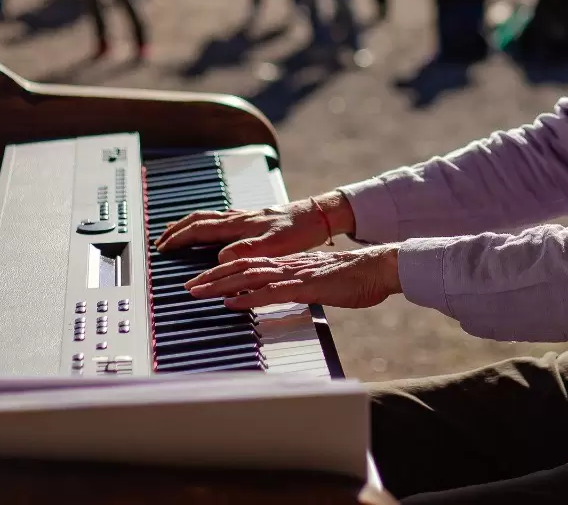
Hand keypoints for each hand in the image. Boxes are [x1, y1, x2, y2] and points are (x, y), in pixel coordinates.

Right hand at [155, 191, 354, 259]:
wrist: (321, 215)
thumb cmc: (301, 230)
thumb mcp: (275, 245)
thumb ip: (247, 251)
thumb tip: (219, 259)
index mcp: (240, 224)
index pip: (200, 228)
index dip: (179, 238)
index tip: (162, 247)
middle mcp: (240, 218)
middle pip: (200, 219)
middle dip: (178, 229)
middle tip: (161, 241)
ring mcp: (247, 217)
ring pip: (211, 218)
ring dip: (191, 225)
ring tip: (178, 233)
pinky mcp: (256, 219)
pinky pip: (223, 219)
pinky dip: (208, 225)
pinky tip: (213, 231)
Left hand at [184, 246, 400, 309]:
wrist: (381, 267)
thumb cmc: (355, 278)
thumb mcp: (320, 282)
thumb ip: (300, 286)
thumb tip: (285, 293)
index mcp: (291, 265)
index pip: (250, 265)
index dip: (223, 271)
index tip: (201, 280)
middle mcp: (289, 266)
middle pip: (242, 268)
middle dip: (212, 277)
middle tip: (187, 286)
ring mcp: (297, 275)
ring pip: (251, 277)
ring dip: (222, 285)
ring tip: (199, 292)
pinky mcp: (308, 287)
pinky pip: (274, 292)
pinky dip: (250, 298)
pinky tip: (233, 303)